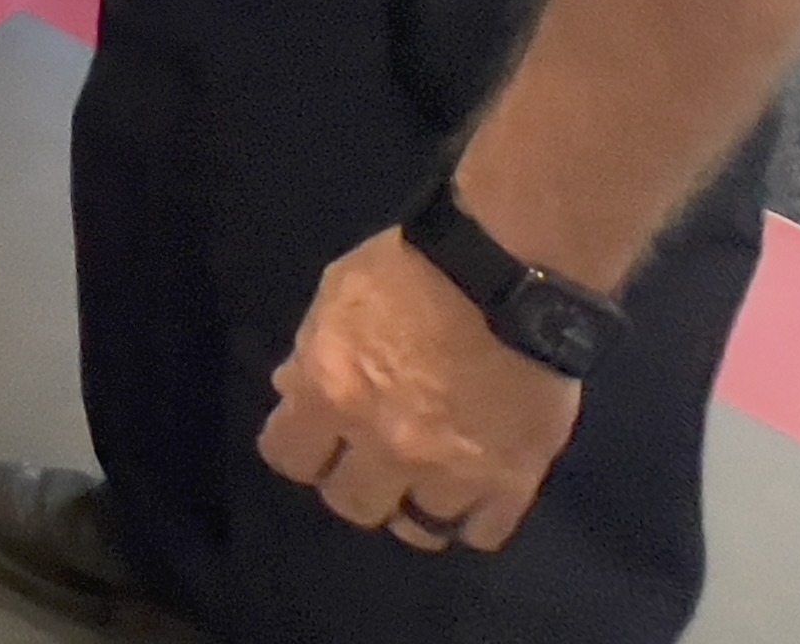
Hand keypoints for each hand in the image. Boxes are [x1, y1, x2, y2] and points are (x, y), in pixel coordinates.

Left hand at [256, 230, 581, 556]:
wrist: (511, 271)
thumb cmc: (415, 268)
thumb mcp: (339, 291)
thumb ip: (312, 351)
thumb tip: (291, 393)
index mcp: (331, 391)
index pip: (288, 457)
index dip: (301, 447)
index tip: (317, 437)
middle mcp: (384, 444)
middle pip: (353, 505)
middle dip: (357, 481)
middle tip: (375, 457)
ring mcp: (449, 470)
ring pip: (419, 528)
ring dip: (417, 504)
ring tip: (428, 480)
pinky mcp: (510, 480)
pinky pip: (483, 531)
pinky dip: (475, 515)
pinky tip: (476, 488)